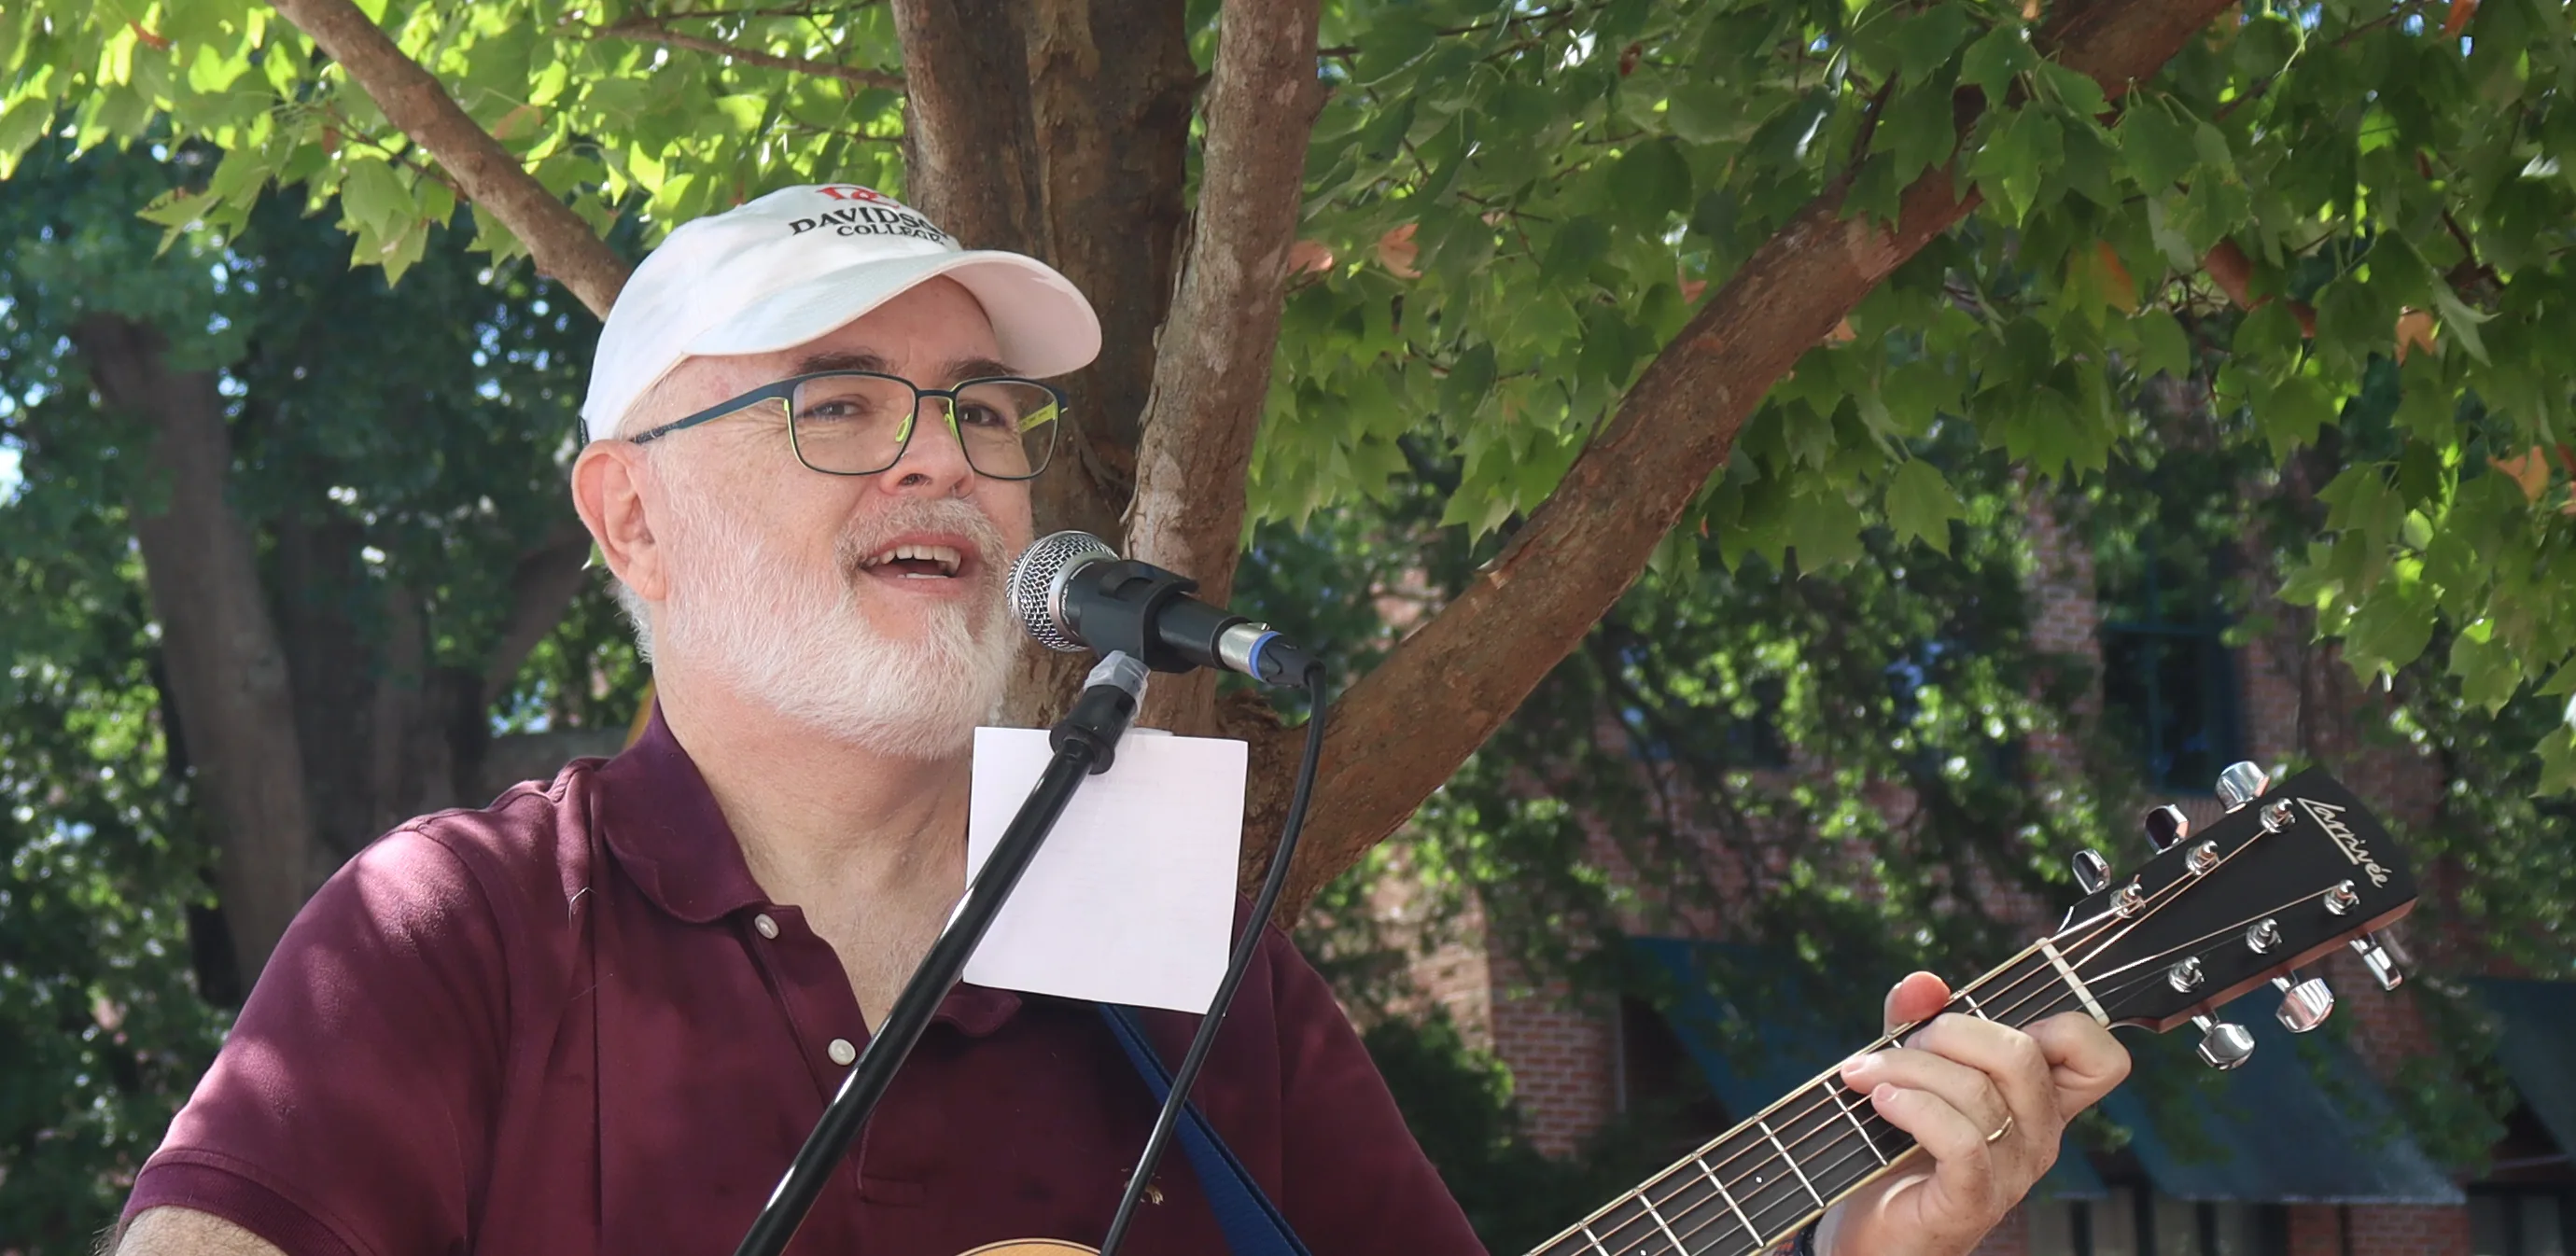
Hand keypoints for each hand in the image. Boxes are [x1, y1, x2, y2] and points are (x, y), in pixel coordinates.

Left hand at [1811, 972, 2128, 1255]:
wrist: (1869, 1229)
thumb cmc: (1897, 1149)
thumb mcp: (1910, 1072)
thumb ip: (1916, 1022)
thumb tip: (1924, 982)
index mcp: (2039, 1102)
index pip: (2101, 1058)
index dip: (2066, 1024)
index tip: (1995, 1018)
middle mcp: (2038, 1137)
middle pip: (2023, 1054)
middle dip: (1948, 1033)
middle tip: (1900, 1049)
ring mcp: (2011, 1173)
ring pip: (1979, 1093)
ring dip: (1907, 1069)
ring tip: (1867, 1077)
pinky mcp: (1973, 1200)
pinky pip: (1961, 1140)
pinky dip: (1914, 1109)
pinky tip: (1881, 1103)